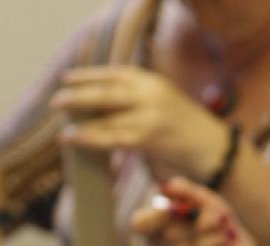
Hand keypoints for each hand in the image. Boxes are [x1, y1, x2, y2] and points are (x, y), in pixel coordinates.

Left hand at [52, 66, 225, 179]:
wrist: (213, 147)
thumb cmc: (184, 128)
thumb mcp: (161, 102)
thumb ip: (135, 98)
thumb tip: (97, 103)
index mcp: (150, 81)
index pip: (113, 74)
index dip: (87, 76)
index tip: (66, 79)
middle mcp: (149, 93)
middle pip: (105, 93)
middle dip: (78, 97)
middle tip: (56, 102)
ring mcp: (151, 113)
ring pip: (107, 117)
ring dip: (82, 125)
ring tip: (63, 132)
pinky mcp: (151, 136)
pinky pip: (114, 137)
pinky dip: (92, 139)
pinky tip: (76, 139)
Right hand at [130, 177, 260, 245]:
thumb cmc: (219, 224)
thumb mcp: (207, 203)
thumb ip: (188, 192)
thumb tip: (167, 187)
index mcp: (156, 227)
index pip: (141, 224)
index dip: (155, 217)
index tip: (176, 209)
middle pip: (167, 237)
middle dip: (197, 225)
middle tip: (222, 219)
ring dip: (209, 241)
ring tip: (228, 235)